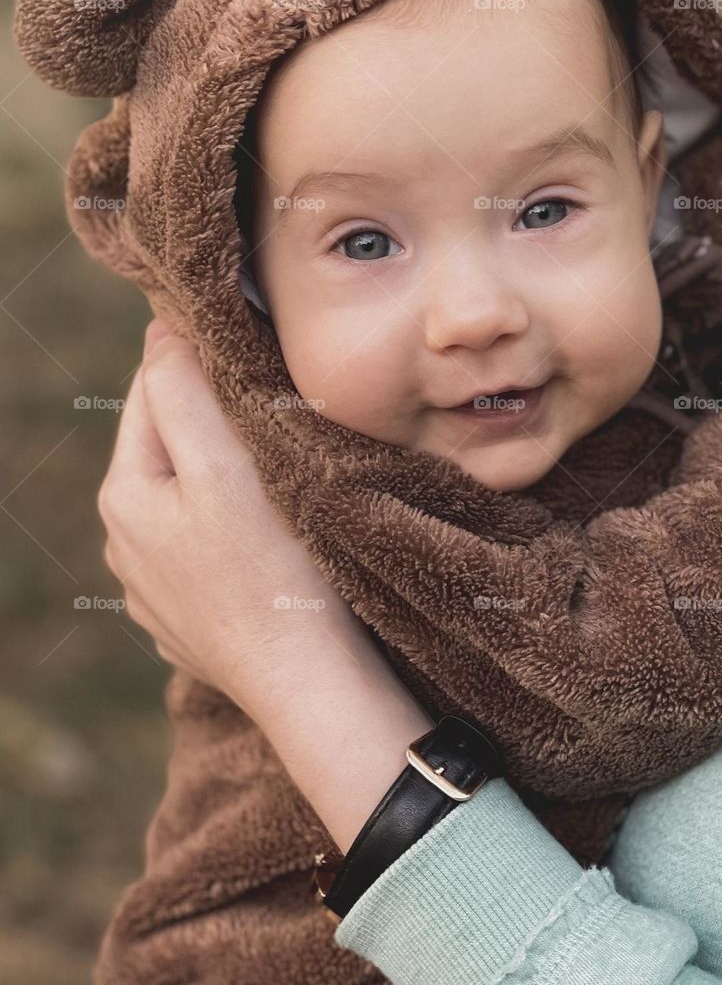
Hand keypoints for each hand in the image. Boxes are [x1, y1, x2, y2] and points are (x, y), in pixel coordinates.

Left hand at [98, 317, 357, 702]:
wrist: (305, 680)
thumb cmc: (274, 569)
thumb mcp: (225, 467)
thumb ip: (185, 394)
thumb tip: (159, 333)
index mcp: (125, 494)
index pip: (150, 392)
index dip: (194, 358)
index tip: (243, 344)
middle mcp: (123, 541)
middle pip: (165, 446)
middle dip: (208, 418)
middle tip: (268, 402)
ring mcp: (152, 587)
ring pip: (184, 499)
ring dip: (218, 475)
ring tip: (271, 467)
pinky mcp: (186, 619)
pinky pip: (202, 549)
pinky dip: (227, 528)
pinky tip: (264, 537)